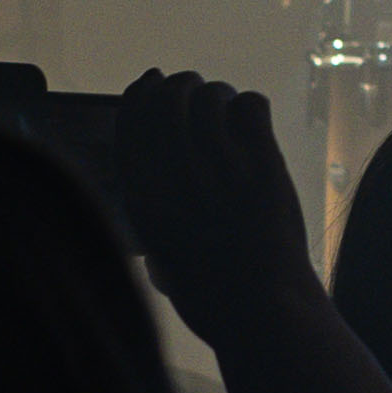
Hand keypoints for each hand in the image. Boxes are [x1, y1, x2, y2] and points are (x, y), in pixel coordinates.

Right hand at [102, 68, 324, 347]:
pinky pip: (250, 105)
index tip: (148, 83)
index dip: (139, 96)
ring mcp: (218, 164)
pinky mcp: (260, 161)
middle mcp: (174, 174)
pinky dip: (251, 109)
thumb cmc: (214, 301)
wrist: (261, 310)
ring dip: (218, 96)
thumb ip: (159, 236)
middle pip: (166, 101)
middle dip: (179, 87)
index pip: (130, 125)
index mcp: (143, 198)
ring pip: (210, 97)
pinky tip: (253, 125)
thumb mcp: (165, 265)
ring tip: (228, 110)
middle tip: (195, 90)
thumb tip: (159, 237)